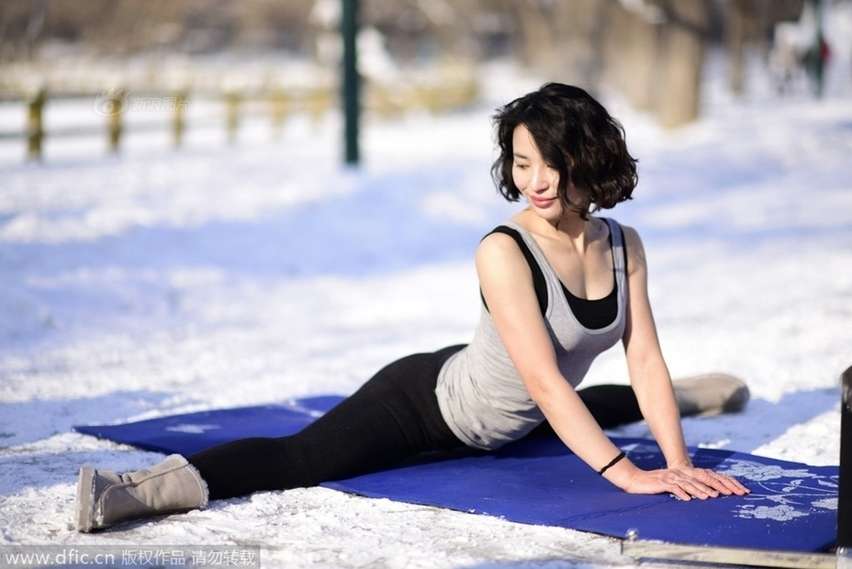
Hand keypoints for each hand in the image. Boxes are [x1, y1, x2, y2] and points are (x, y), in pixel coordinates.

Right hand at [622, 465, 750, 500]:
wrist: (635, 480)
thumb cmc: (654, 484)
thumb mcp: (672, 484)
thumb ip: (685, 487)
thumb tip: (699, 494)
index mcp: (684, 473)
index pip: (705, 476)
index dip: (719, 482)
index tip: (731, 490)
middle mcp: (679, 473)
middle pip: (700, 478)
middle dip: (715, 486)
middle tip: (728, 494)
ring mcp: (671, 477)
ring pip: (689, 483)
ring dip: (700, 490)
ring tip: (710, 497)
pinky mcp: (662, 482)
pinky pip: (673, 488)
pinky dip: (681, 493)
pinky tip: (687, 499)